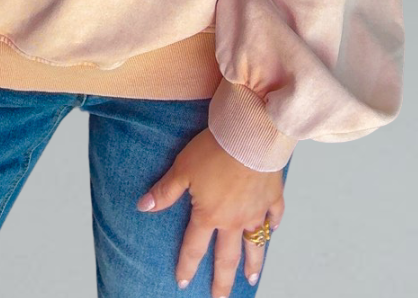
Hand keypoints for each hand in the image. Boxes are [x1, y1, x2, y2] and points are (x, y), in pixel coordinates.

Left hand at [135, 127, 285, 294]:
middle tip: (221, 297)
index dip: (187, 266)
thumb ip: (165, 191)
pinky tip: (272, 230)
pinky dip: (273, 225)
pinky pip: (274, 216)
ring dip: (253, 263)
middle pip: (227, 257)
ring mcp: (256, 211)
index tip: (183, 283)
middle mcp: (233, 220)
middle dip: (222, 281)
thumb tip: (143, 206)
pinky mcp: (273, 196)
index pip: (195, 248)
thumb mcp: (183, 168)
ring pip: (254, 244)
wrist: (250, 135)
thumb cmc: (214, 150)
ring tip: (251, 278)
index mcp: (209, 215)